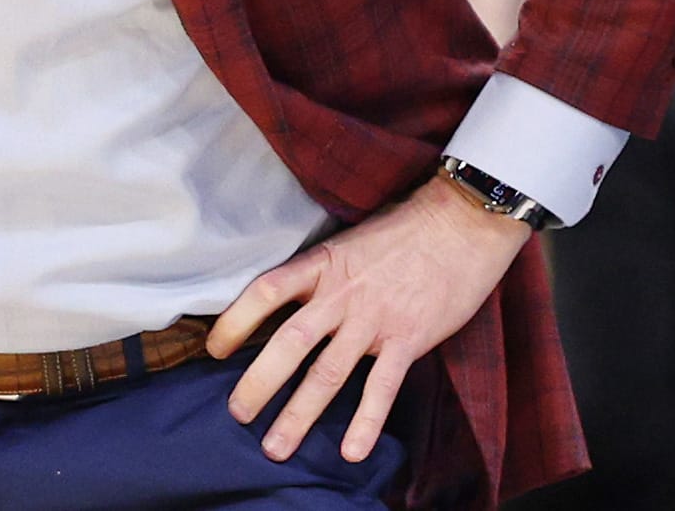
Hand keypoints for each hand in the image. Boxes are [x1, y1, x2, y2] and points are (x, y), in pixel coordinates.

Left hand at [206, 172, 530, 463]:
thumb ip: (324, 271)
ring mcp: (374, 319)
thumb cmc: (404, 229)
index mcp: (323, 263)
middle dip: (259, 382)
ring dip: (299, 414)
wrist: (460, 223)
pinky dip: (366, 422)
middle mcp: (341, 294)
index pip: (267, 290)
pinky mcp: (408, 338)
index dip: (236, 320)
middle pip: (289, 341)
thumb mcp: (350, 240)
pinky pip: (382, 387)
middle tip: (237, 413)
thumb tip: (293, 297)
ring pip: (327, 373)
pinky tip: (351, 452)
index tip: (215, 348)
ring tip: (276, 448)